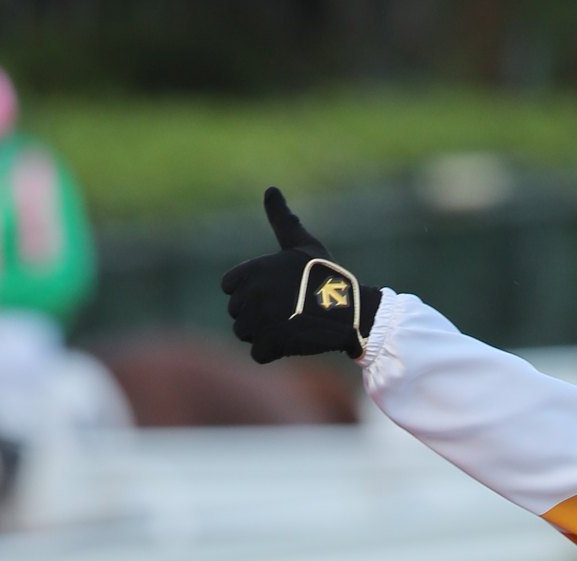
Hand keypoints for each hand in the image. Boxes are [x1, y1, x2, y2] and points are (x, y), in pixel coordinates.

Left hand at [221, 187, 378, 363]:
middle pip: (237, 313)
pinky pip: (258, 353)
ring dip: (263, 335)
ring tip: (287, 327)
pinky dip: (272, 352)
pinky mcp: (271, 344)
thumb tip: (271, 189)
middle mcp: (252, 294)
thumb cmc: (325, 276)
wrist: (348, 310)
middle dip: (255, 316)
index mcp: (253, 269)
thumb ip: (281, 220)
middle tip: (284, 313)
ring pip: (245, 334)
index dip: (246, 293)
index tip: (269, 294)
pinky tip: (289, 342)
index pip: (228, 287)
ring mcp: (260, 320)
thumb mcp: (302, 243)